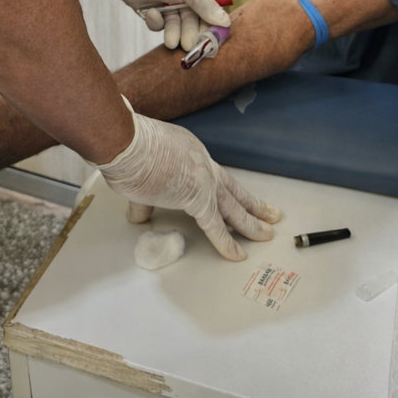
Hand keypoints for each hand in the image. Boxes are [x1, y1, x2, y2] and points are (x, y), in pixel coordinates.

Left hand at [93, 0, 228, 49]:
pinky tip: (150, 12)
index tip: (209, 42)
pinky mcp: (151, 11)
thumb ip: (205, 6)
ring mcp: (167, 4)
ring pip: (175, 26)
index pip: (209, 11)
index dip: (209, 26)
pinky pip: (158, 24)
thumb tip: (225, 21)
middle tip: (187, 45)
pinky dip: (155, 21)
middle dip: (190, 33)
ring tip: (170, 41)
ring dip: (173, 33)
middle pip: (192, 22)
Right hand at [96, 100, 280, 259]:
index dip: (224, 189)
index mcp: (190, 151)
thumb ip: (145, 197)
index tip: (234, 197)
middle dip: (252, 203)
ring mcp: (203, 180)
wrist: (127, 143)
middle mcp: (202, 162)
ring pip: (233, 206)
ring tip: (266, 233)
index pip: (212, 174)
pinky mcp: (197, 199)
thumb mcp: (139, 172)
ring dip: (251, 222)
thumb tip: (139, 214)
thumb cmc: (128, 149)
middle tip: (270, 213)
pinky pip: (215, 226)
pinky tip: (238, 253)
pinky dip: (227, 242)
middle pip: (232, 188)